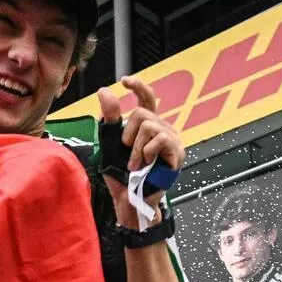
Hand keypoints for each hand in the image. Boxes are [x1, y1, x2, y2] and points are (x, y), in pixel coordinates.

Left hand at [97, 77, 184, 224]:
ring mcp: (172, 140)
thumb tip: (104, 91)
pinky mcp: (177, 152)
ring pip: (149, 125)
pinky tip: (146, 165)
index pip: (147, 98)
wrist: (129, 201)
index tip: (125, 81)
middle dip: (127, 134)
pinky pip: (159, 138)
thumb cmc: (121, 175)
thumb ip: (109, 119)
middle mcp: (162, 128)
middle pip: (141, 112)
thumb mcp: (109, 145)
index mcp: (148, 125)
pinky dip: (147, 152)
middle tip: (128, 155)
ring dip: (135, 148)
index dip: (138, 87)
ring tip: (135, 165)